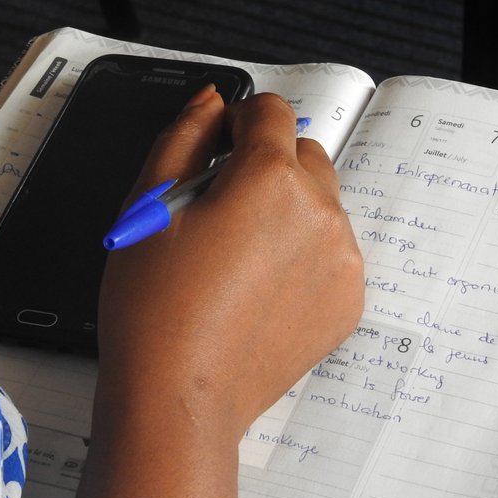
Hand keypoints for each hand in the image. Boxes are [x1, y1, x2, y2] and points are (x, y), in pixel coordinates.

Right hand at [55, 87, 363, 497]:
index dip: (235, 125)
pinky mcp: (349, 299)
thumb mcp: (148, 206)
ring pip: (320, 202)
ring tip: (236, 259)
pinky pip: (331, 251)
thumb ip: (185, 135)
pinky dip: (304, 255)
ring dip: (287, 210)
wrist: (179, 398)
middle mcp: (319, 211)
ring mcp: (342, 258)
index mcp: (269, 178)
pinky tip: (259, 289)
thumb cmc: (152, 306)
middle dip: (265, 166)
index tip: (213, 154)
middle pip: (301, 154)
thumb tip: (213, 98)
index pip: (270, 111)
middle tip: (217, 214)